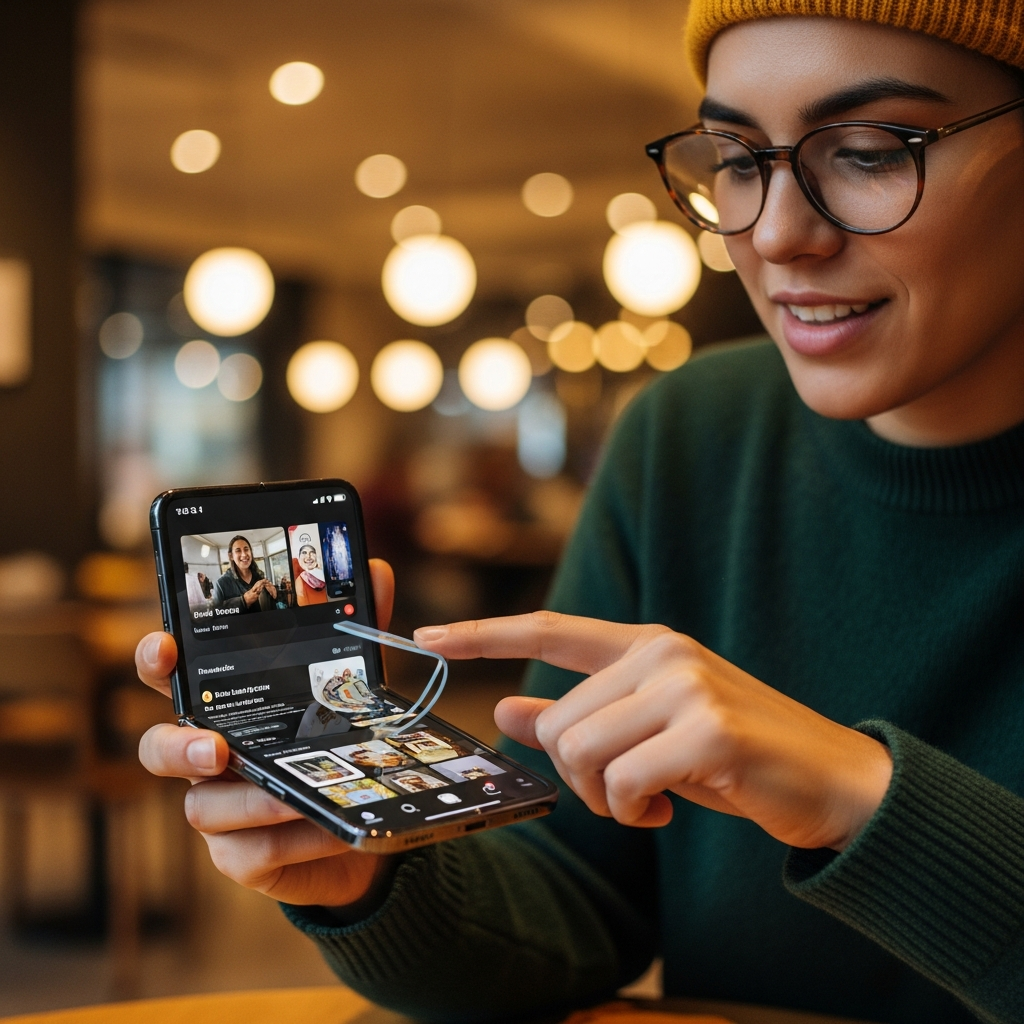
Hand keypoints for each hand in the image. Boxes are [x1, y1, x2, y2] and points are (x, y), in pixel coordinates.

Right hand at [136, 558, 396, 905]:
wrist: (359, 817)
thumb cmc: (333, 739)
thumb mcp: (350, 683)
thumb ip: (358, 633)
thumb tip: (378, 570)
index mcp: (225, 705)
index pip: (174, 678)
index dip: (156, 661)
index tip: (166, 646)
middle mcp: (209, 756)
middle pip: (158, 750)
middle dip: (176, 747)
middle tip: (216, 747)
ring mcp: (219, 808)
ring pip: (202, 808)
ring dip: (251, 801)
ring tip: (295, 793)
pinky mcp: (241, 856)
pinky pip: (248, 853)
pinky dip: (291, 839)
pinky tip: (326, 826)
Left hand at [414, 612, 891, 851]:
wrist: (834, 781)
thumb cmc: (734, 756)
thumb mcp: (649, 732)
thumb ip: (579, 716)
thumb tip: (507, 709)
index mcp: (646, 645)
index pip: (550, 629)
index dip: (484, 633)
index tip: (428, 636)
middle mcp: (663, 653)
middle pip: (562, 722)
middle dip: (578, 776)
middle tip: (624, 794)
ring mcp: (687, 685)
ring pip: (583, 752)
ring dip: (606, 798)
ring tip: (651, 799)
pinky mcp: (709, 730)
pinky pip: (623, 783)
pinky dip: (634, 811)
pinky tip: (670, 808)